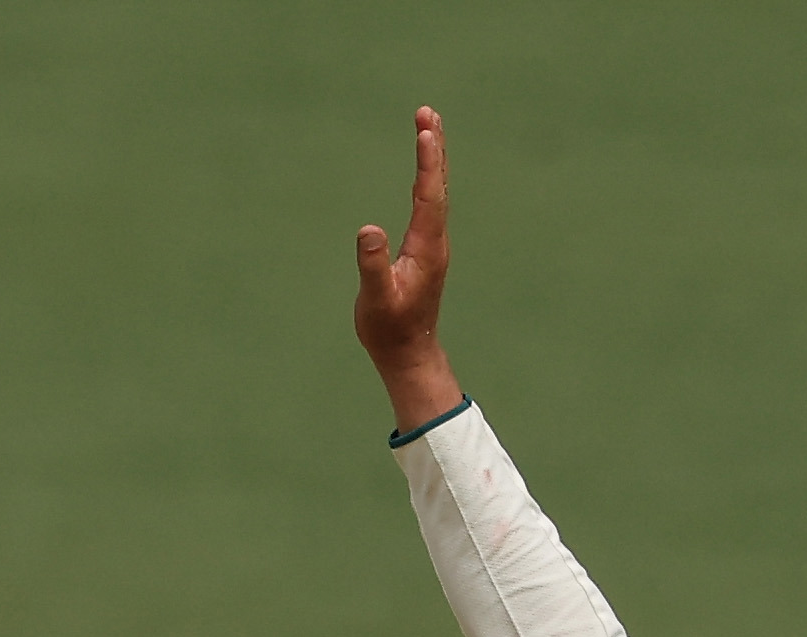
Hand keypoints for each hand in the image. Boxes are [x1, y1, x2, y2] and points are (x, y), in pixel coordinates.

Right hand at [352, 106, 460, 432]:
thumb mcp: (376, 299)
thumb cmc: (390, 329)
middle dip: (433, 148)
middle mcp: (435, 241)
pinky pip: (429, 205)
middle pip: (437, 185)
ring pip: (436, 193)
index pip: (429, 194)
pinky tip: (424, 174)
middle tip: (428, 113)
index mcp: (426, 247)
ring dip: (432, 160)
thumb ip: (372, 265)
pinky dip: (428, 180)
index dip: (428, 161)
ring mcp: (433, 245)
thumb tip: (369, 230)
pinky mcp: (426, 251)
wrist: (409, 354)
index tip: (426, 129)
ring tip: (427, 129)